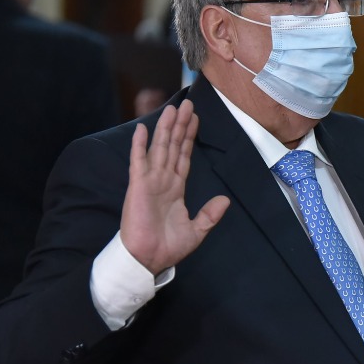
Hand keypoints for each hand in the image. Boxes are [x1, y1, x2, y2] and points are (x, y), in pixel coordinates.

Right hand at [120, 100, 229, 274]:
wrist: (149, 259)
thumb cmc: (168, 247)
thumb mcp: (197, 231)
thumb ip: (209, 215)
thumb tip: (225, 200)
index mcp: (176, 189)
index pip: (184, 156)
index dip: (189, 138)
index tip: (195, 119)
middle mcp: (163, 181)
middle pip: (173, 147)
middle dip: (180, 125)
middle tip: (187, 104)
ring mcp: (150, 182)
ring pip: (160, 149)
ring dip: (165, 129)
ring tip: (172, 109)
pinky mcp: (138, 187)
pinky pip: (139, 162)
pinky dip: (140, 146)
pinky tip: (142, 129)